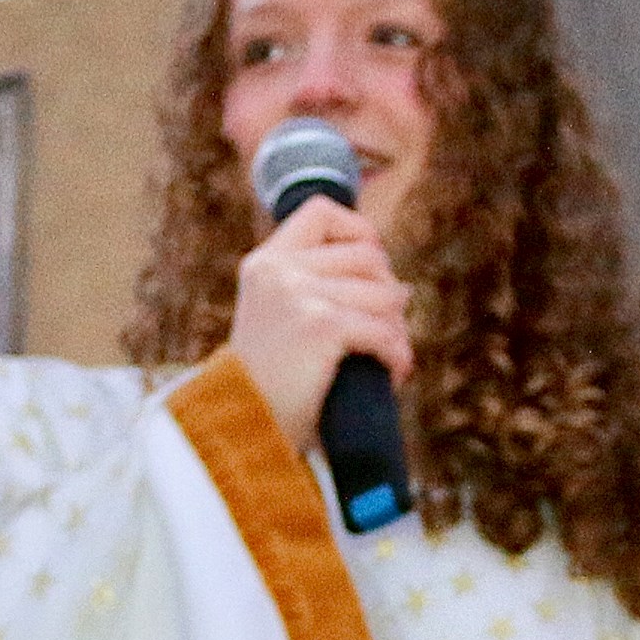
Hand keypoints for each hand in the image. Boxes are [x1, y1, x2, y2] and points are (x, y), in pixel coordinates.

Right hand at [227, 195, 412, 455]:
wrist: (241, 429)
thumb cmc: (266, 385)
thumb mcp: (274, 319)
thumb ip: (310, 289)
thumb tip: (399, 284)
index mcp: (264, 263)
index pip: (321, 211)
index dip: (359, 230)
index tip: (372, 265)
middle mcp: (280, 270)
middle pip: (368, 256)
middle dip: (389, 291)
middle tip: (387, 327)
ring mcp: (300, 294)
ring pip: (385, 295)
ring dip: (398, 329)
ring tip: (390, 355)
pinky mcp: (322, 326)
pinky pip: (385, 331)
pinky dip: (398, 356)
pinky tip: (393, 373)